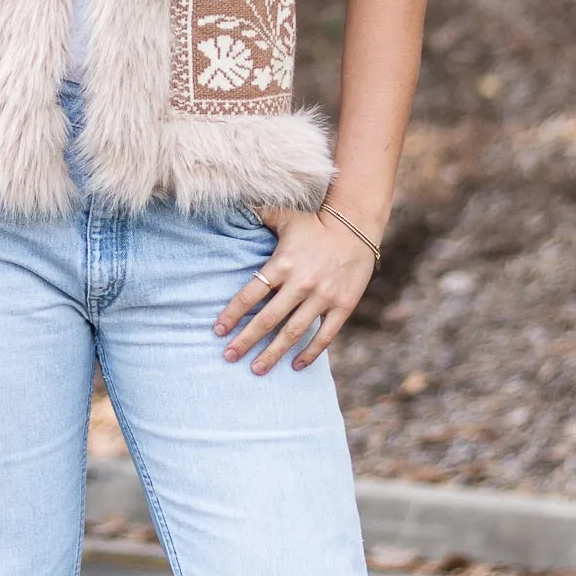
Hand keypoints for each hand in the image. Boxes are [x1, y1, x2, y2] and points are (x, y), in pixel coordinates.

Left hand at [214, 208, 375, 375]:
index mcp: (282, 264)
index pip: (250, 295)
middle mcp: (301, 283)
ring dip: (273, 353)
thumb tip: (235, 206)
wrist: (357, 227)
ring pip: (293, 332)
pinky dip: (310, 352)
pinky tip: (295, 365)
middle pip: (268, 319)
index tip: (218, 330)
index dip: (232, 314)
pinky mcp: (343, 306)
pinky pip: (325, 335)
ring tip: (256, 369)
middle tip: (229, 357)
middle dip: (246, 340)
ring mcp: (323, 296)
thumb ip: (260, 215)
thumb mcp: (286, 216)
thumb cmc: (316, 224)